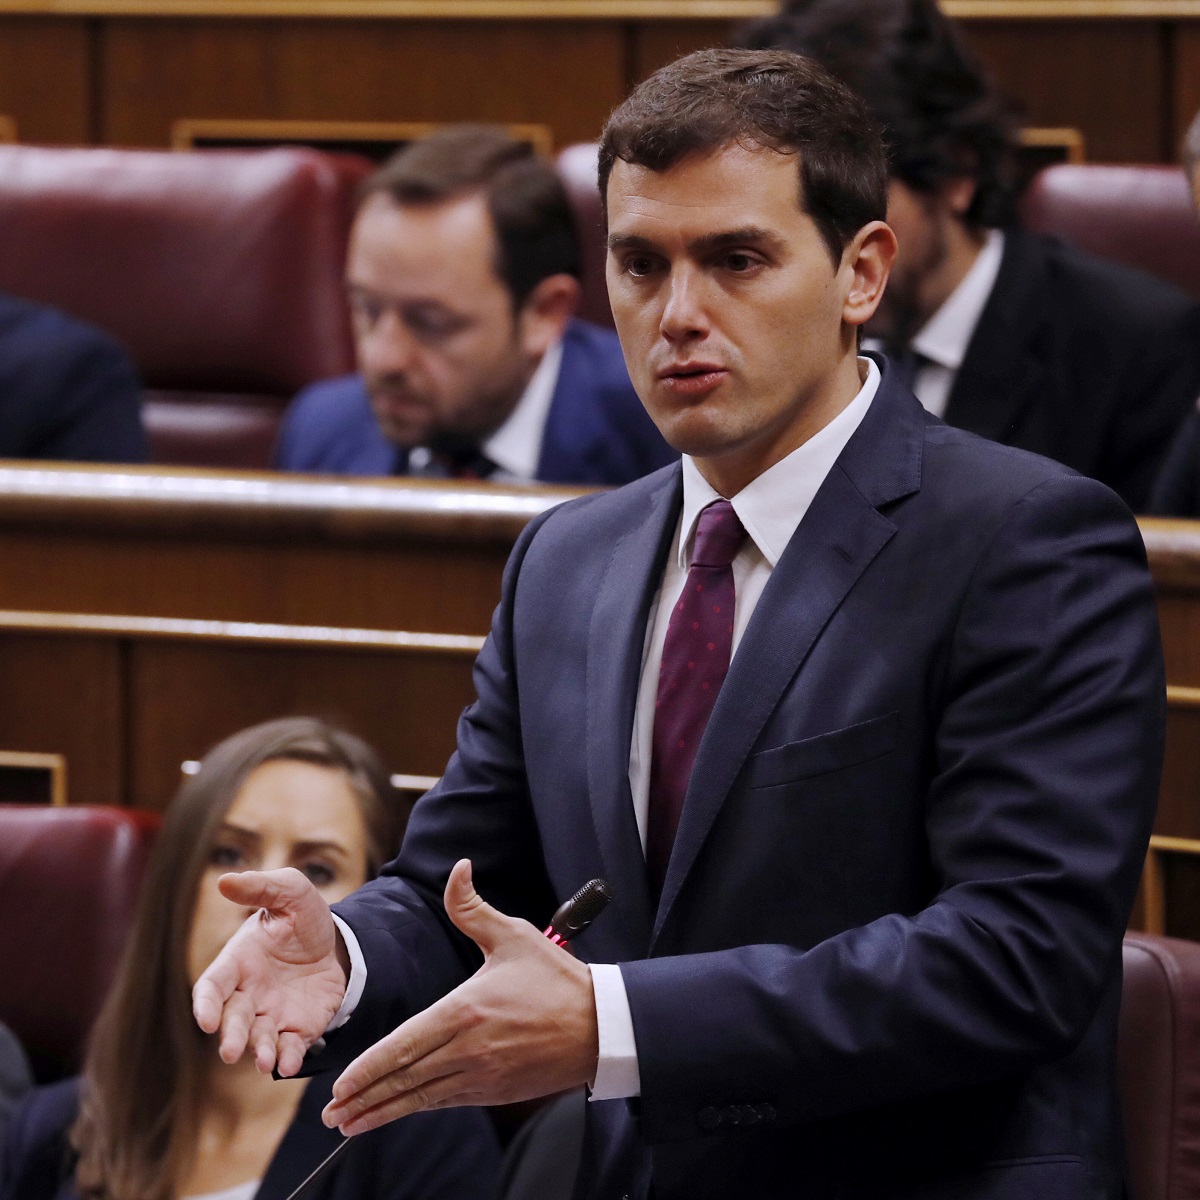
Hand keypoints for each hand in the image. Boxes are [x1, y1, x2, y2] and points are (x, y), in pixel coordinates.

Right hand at [192, 867, 347, 1076]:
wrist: (339, 943)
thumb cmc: (304, 917)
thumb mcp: (290, 892)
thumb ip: (260, 887)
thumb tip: (225, 880)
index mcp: (238, 962)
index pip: (211, 987)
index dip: (204, 1004)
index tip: (206, 1020)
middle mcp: (248, 994)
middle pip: (231, 1019)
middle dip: (230, 1035)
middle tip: (231, 1051)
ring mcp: (271, 1015)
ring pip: (257, 1039)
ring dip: (259, 1051)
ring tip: (265, 1061)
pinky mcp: (297, 1029)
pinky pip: (288, 1048)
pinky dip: (287, 1058)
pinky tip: (290, 1063)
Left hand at [322, 858, 598, 1133]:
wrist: (601, 1026)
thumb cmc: (556, 980)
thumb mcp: (513, 936)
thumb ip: (473, 908)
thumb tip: (458, 869)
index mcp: (466, 1010)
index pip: (405, 1045)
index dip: (369, 1068)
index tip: (340, 1085)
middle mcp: (469, 1049)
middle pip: (406, 1078)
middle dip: (365, 1098)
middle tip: (331, 1114)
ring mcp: (483, 1076)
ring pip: (422, 1098)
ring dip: (384, 1112)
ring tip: (351, 1124)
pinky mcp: (496, 1092)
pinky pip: (447, 1103)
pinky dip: (418, 1109)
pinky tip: (398, 1114)